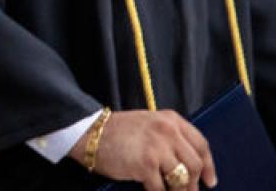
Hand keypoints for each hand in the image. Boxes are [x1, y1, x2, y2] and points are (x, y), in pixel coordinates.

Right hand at [69, 109, 215, 190]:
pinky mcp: (146, 164)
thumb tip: (191, 169)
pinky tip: (150, 190)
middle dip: (192, 184)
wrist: (91, 133)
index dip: (208, 166)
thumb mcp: (149, 125)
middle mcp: (167, 130)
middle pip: (194, 165)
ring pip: (182, 180)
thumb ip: (170, 139)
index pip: (200, 144)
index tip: (210, 181)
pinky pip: (161, 189)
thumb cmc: (119, 132)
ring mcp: (157, 147)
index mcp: (170, 119)